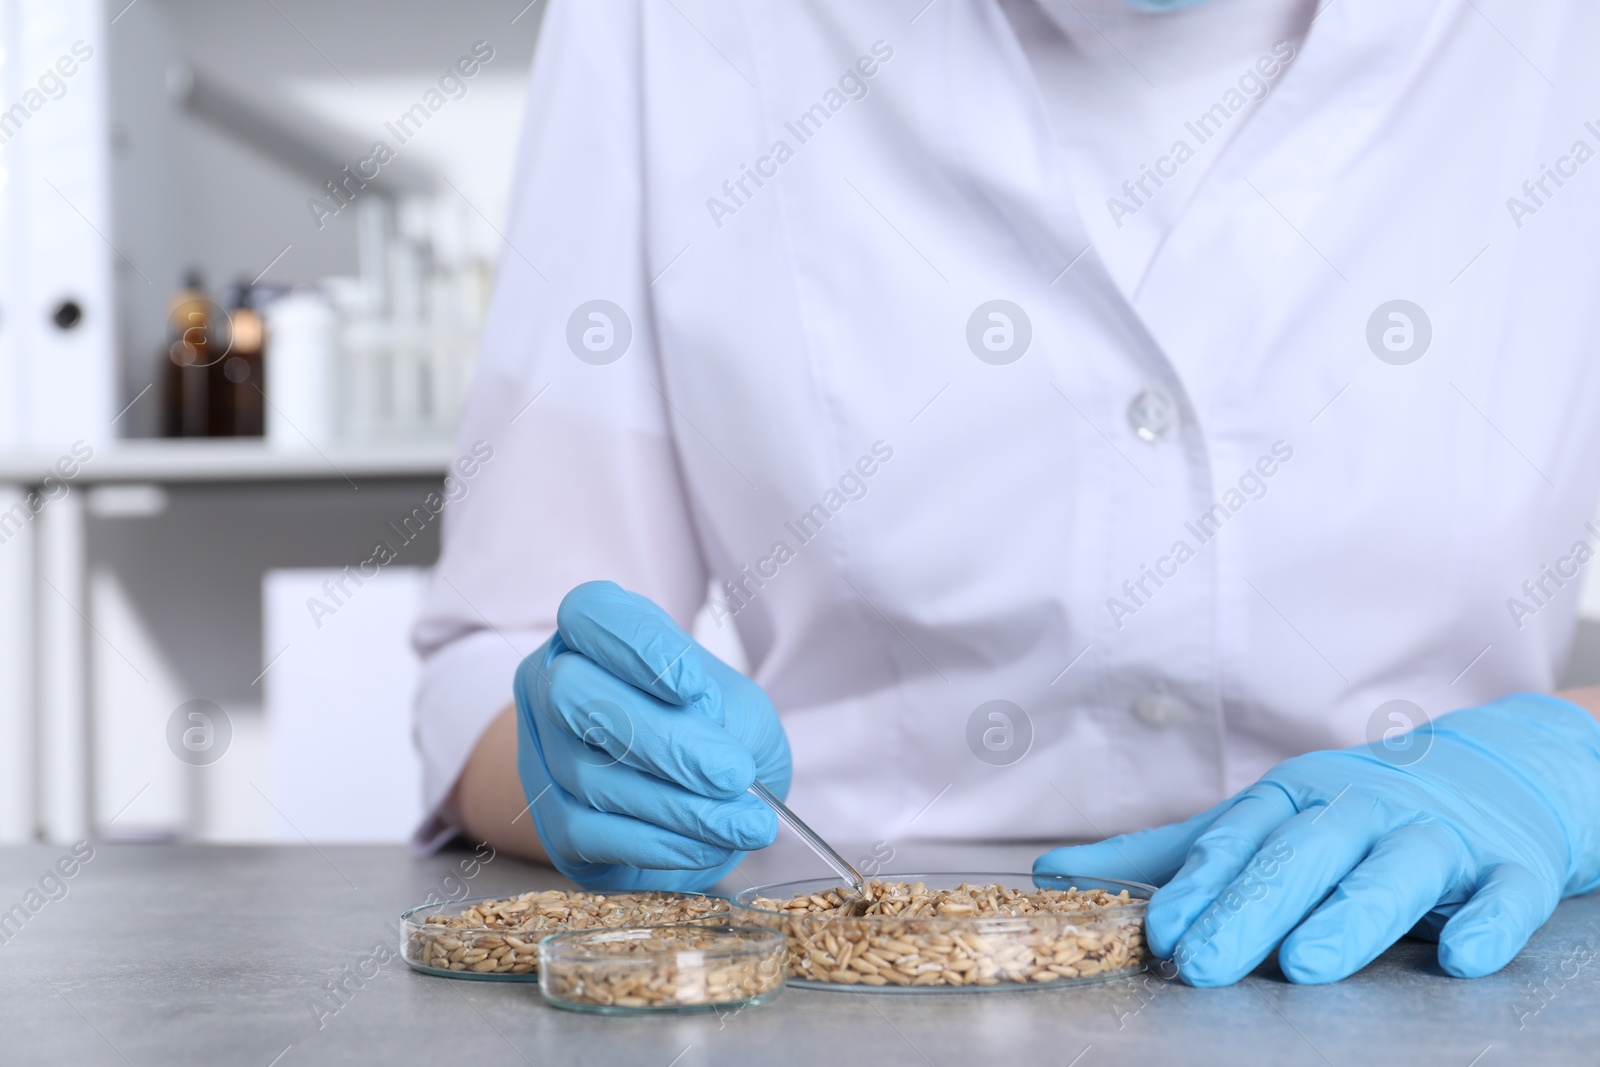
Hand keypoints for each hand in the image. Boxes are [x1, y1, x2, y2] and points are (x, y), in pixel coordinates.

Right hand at [513, 581, 789, 889]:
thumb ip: (719, 707)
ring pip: (592, 776)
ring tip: (747, 822)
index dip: (636, 644)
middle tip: (733, 774)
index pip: (589, 613)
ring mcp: (544, 755)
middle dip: (661, 740)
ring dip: (680, 806)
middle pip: (574, 697)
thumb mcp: (735, 703)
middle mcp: (550, 684)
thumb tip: (701, 732)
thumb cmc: (716, 731)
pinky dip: (661, 843)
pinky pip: (594, 833)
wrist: (700, 798)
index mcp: (594, 635)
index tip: (694, 685)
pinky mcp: (554, 822)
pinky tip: (711, 844)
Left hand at [1035, 693, 1599, 985]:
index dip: (1198, 884)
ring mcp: (1439, 834)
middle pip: (1304, 853)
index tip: (1157, 931)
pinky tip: (1459, 959)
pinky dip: (1487, 924)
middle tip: (1204, 963)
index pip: (1239, 837)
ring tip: (1305, 964)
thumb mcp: (1261, 825)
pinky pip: (1504, 897)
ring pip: (1395, 870)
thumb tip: (1054, 874)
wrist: (1496, 777)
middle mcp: (1362, 808)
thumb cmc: (1353, 813)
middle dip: (1251, 906)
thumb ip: (1168, 857)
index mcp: (1296, 797)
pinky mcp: (1510, 867)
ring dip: (1351, 914)